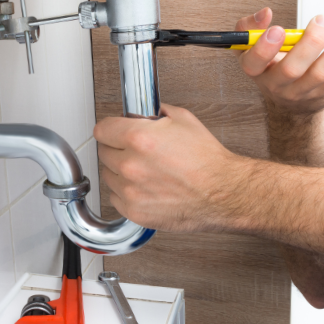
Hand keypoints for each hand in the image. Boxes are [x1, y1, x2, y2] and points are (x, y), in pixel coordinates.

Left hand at [94, 104, 242, 231]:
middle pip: (103, 152)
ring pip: (109, 176)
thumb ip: (157, 112)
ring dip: (121, 172)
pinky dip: (127, 193)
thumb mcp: (184, 120)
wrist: (222, 193)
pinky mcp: (135, 211)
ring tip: (146, 171)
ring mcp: (130, 190)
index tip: (115, 131)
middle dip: (118, 149)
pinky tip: (146, 187)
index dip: (111, 128)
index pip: (102, 129)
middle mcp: (130, 165)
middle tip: (138, 151)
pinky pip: (116, 198)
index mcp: (139, 138)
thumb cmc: (207, 161)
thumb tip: (144, 112)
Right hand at [236, 7, 323, 114]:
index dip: (265, 48)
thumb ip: (250, 27)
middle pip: (292, 69)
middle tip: (322, 20)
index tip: (278, 30)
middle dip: (310, 43)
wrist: (290, 102)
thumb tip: (265, 13)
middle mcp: (278, 85)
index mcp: (256, 70)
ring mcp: (303, 91)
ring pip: (322, 73)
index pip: (254, 63)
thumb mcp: (251, 48)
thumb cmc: (271, 65)